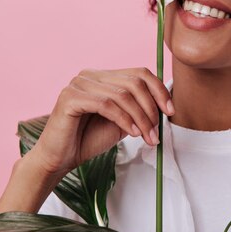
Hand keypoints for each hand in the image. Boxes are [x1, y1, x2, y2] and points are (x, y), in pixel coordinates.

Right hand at [30, 67, 173, 177]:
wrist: (60, 158)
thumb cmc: (89, 139)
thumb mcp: (123, 121)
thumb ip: (139, 109)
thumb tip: (166, 102)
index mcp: (103, 76)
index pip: (139, 73)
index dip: (159, 90)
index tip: (170, 111)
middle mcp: (90, 75)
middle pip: (134, 82)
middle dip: (151, 108)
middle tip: (157, 131)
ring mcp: (79, 83)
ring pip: (123, 95)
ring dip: (141, 118)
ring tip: (148, 137)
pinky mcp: (70, 97)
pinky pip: (107, 105)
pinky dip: (125, 119)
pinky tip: (133, 133)